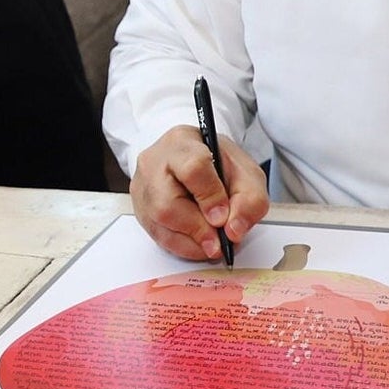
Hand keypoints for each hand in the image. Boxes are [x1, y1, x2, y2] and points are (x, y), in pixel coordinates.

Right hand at [130, 125, 269, 261]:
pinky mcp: (139, 209)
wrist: (195, 161)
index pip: (193, 169)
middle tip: (219, 241)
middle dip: (197, 229)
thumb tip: (233, 230)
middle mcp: (154, 162)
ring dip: (191, 241)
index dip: (210, 198)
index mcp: (183, 143)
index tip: (223, 218)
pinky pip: (156, 236)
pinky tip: (198, 243)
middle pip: (167, 202)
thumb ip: (250, 199)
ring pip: (158, 223)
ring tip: (213, 243)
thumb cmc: (217, 164)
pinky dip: (182, 246)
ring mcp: (142, 186)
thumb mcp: (246, 173)